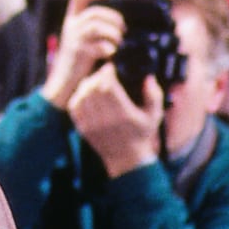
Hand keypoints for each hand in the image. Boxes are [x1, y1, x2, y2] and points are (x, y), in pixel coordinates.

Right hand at [42, 0, 123, 111]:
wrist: (64, 84)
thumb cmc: (77, 62)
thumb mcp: (79, 40)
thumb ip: (92, 28)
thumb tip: (117, 21)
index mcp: (70, 21)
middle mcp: (71, 28)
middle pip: (95, 13)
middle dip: (114, 18)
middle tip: (123, 29)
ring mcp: (74, 40)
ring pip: (98, 26)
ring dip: (114, 33)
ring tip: (118, 42)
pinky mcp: (80, 54)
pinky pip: (101, 45)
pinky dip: (111, 48)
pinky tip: (112, 54)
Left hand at [70, 61, 162, 175]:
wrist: (126, 159)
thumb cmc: (141, 134)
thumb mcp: (154, 116)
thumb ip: (154, 95)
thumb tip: (148, 77)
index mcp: (124, 115)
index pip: (108, 86)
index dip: (107, 73)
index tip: (111, 68)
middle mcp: (106, 120)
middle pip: (93, 88)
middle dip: (97, 76)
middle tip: (103, 74)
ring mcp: (92, 125)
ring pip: (82, 95)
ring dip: (87, 85)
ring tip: (95, 82)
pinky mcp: (83, 129)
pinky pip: (74, 107)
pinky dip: (78, 96)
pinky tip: (86, 94)